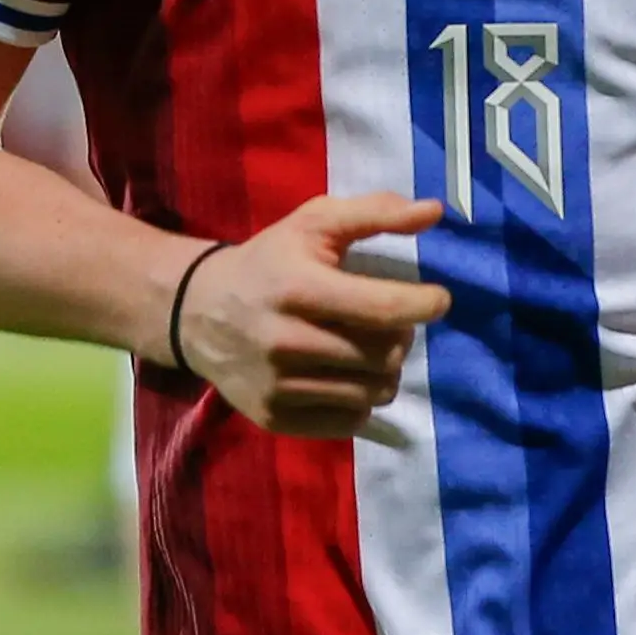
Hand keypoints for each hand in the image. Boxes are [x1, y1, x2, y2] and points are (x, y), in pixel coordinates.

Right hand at [173, 194, 450, 439]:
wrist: (197, 311)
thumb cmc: (269, 262)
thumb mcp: (313, 223)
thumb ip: (375, 213)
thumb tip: (435, 211)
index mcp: (297, 289)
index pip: (381, 308)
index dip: (423, 305)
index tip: (438, 299)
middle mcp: (285, 342)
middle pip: (383, 356)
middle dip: (402, 338)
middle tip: (391, 323)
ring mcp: (277, 386)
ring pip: (371, 393)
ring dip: (386, 371)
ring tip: (371, 349)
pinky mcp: (275, 418)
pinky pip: (349, 422)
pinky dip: (361, 401)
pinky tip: (347, 376)